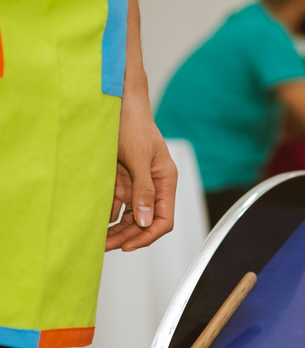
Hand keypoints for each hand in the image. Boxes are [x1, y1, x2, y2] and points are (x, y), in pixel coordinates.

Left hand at [106, 96, 176, 251]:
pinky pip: (116, 204)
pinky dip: (107, 214)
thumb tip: (145, 220)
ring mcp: (137, 184)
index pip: (163, 219)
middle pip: (145, 222)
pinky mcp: (122, 180)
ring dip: (116, 229)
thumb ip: (144, 190)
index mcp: (166, 181)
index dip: (147, 235)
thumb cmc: (133, 124)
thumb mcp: (138, 157)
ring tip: (99, 239)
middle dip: (128, 236)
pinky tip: (95, 221)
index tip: (128, 245)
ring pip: (130, 216)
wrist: (116, 102)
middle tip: (107, 245)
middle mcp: (154, 186)